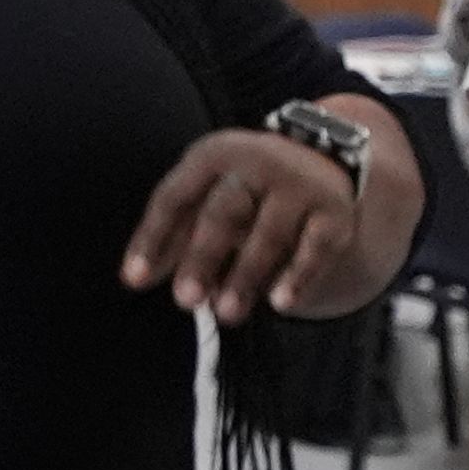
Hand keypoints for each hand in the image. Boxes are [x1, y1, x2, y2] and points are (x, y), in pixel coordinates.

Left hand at [123, 127, 358, 323]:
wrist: (322, 157)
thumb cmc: (245, 186)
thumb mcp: (206, 192)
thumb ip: (174, 233)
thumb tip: (136, 278)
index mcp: (212, 156)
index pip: (174, 197)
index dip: (152, 238)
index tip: (134, 279)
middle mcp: (255, 164)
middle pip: (223, 214)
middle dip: (201, 259)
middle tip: (184, 301)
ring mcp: (298, 187)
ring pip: (268, 235)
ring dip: (245, 277)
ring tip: (225, 313)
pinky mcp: (334, 213)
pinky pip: (315, 248)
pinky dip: (298, 276)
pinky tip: (280, 304)